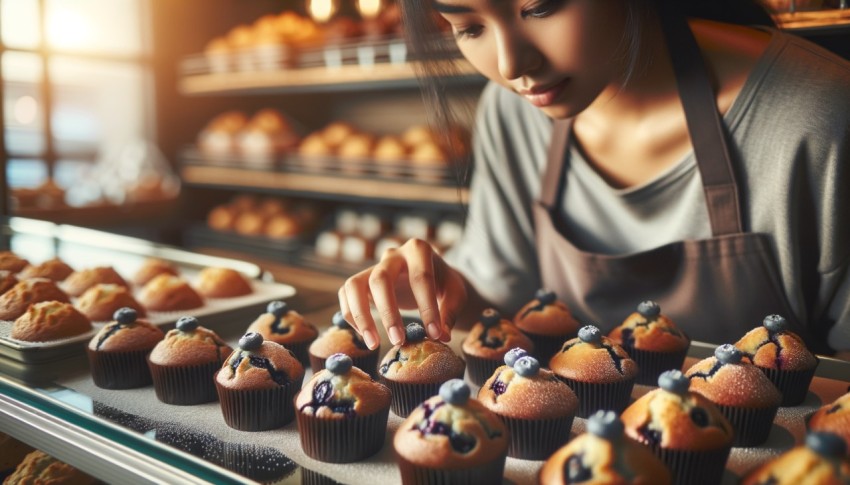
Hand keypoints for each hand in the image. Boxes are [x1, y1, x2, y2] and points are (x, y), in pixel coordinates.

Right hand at [338, 238, 467, 349]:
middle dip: (388, 312)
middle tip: (398, 341)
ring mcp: (373, 266)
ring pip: (354, 285)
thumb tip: (442, 336)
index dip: (427, 308)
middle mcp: (392, 255)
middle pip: (380, 278)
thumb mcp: (456, 294)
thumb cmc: (443, 284)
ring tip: (372, 344)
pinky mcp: (361, 280)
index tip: (434, 334)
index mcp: (419, 250)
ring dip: (360, 316)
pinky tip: (367, 336)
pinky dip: (351, 315)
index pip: (421, 278)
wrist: (430, 276)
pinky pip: (346, 294)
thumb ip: (450, 313)